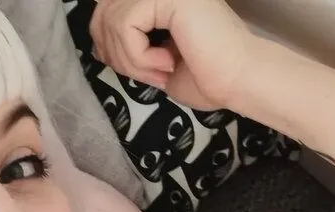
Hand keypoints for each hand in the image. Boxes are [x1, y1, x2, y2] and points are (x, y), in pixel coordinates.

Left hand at [90, 0, 253, 110]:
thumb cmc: (205, 77)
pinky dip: (139, 55)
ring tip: (160, 71)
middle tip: (149, 75)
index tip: (137, 70)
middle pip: (102, 13)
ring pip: (112, 21)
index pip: (105, 10)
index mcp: (158, 1)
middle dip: (116, 55)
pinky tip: (166, 63)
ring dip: (131, 60)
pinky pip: (127, 24)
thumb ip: (127, 45)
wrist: (237, 80)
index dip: (107, 45)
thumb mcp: (151, 61)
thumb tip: (98, 43)